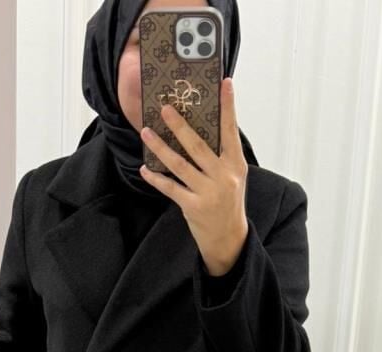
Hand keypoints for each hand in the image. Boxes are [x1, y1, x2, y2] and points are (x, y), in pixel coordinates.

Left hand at [139, 77, 248, 276]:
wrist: (229, 238)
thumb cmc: (228, 202)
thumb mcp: (232, 177)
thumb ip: (221, 156)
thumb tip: (199, 130)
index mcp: (236, 164)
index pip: (230, 130)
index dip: (228, 106)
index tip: (224, 83)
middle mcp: (224, 177)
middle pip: (198, 145)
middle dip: (180, 125)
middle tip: (166, 107)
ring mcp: (208, 192)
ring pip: (180, 165)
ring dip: (161, 147)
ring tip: (146, 132)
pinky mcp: (193, 207)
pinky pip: (170, 188)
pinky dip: (156, 178)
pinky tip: (145, 169)